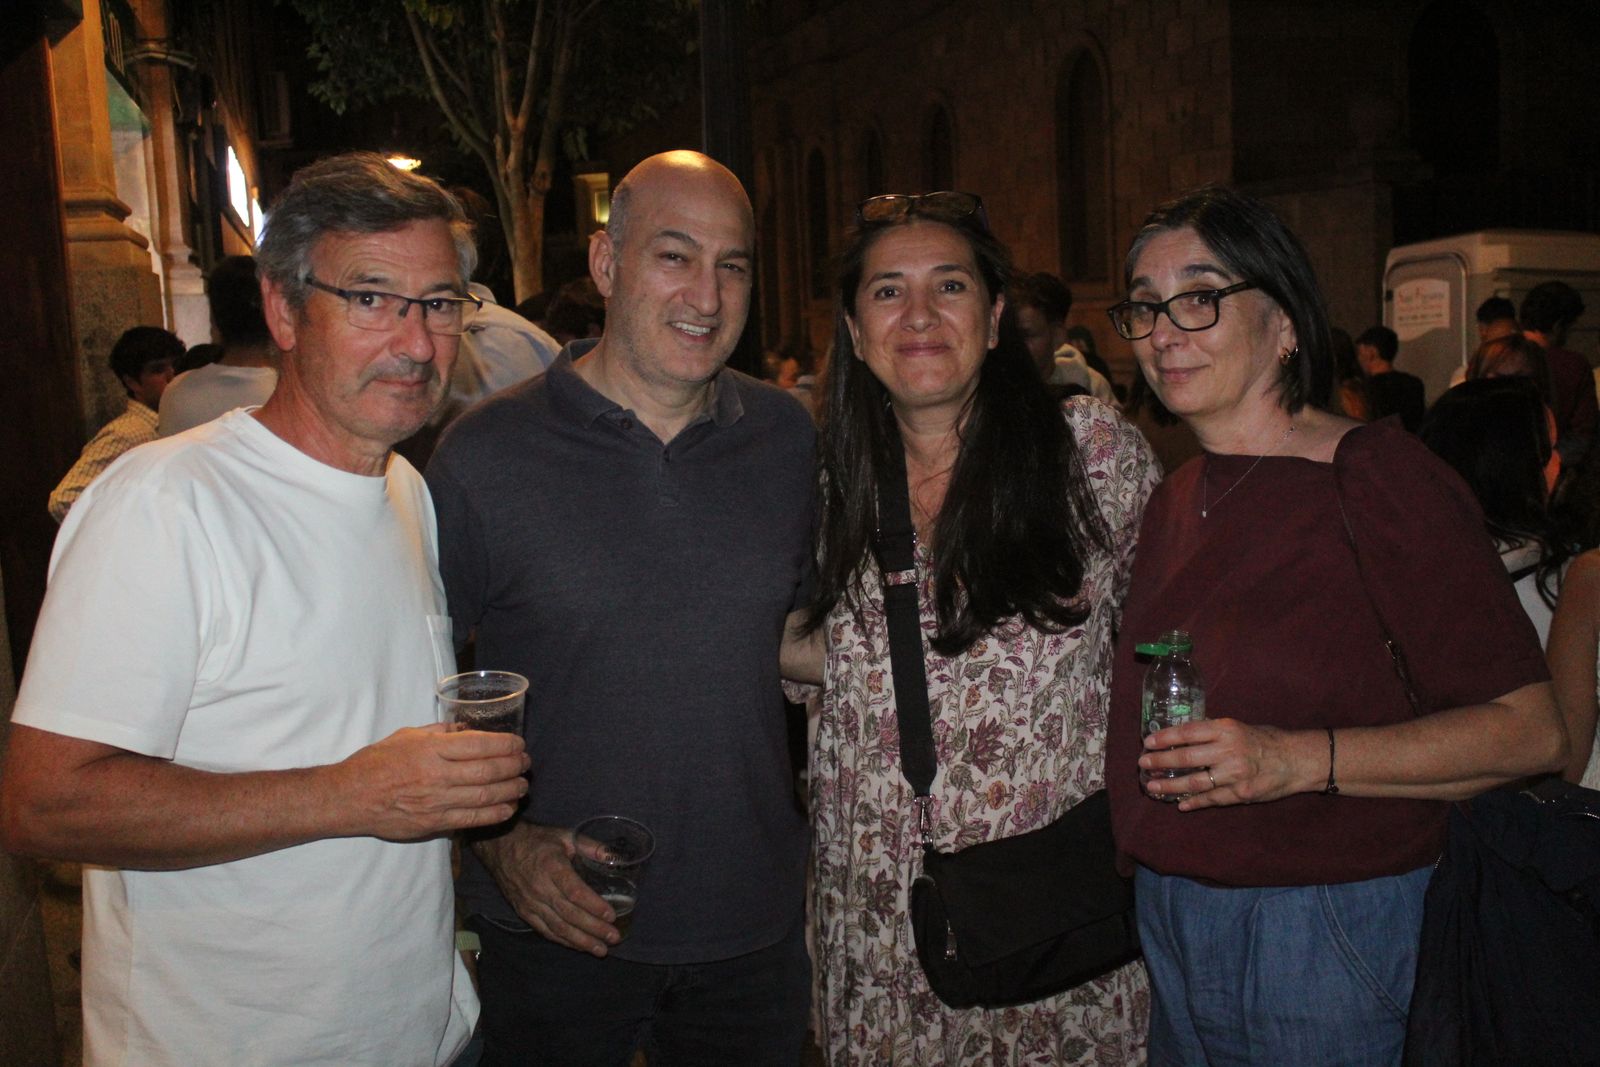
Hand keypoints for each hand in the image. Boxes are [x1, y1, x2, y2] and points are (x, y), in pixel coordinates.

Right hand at [336, 723, 528, 839]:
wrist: (350, 797)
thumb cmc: (377, 762)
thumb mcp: (407, 736)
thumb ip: (440, 732)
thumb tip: (468, 729)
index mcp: (430, 750)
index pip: (479, 745)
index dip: (506, 745)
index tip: (519, 744)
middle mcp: (436, 775)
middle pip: (487, 771)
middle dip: (513, 766)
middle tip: (526, 763)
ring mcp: (436, 801)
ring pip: (484, 796)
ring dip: (509, 790)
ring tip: (523, 785)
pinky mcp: (433, 823)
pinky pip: (471, 820)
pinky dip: (494, 814)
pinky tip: (508, 808)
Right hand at [472, 821, 619, 955]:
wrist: (500, 847)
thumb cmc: (536, 840)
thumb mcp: (564, 836)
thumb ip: (590, 846)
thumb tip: (616, 856)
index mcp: (552, 866)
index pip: (575, 892)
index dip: (594, 906)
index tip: (611, 916)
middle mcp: (540, 888)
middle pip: (569, 914)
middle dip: (593, 929)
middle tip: (614, 938)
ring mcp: (530, 903)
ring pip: (558, 927)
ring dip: (581, 941)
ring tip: (601, 950)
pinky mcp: (523, 912)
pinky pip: (545, 931)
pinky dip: (563, 941)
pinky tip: (579, 946)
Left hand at [1139, 718, 1320, 810]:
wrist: (1296, 760)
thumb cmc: (1265, 740)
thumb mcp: (1238, 727)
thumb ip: (1212, 733)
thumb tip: (1181, 737)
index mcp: (1226, 729)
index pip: (1187, 732)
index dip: (1165, 738)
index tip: (1148, 742)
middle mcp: (1228, 751)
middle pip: (1186, 758)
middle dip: (1160, 762)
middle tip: (1143, 764)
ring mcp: (1234, 775)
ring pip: (1195, 782)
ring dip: (1170, 786)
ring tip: (1152, 787)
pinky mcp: (1241, 794)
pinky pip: (1211, 799)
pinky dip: (1194, 802)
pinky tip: (1180, 804)